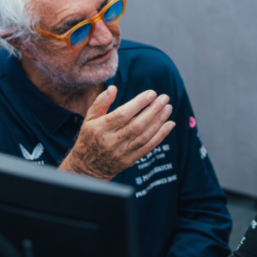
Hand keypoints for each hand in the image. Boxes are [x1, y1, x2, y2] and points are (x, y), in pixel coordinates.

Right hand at [59, 86, 174, 179]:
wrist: (87, 168)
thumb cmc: (89, 137)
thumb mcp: (89, 118)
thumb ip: (101, 102)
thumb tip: (113, 88)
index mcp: (101, 129)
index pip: (122, 114)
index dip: (138, 103)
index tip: (151, 93)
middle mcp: (112, 141)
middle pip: (137, 125)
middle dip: (153, 110)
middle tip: (164, 98)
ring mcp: (122, 152)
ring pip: (145, 136)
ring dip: (159, 121)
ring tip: (168, 108)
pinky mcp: (130, 159)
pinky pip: (148, 147)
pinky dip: (161, 135)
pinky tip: (170, 124)